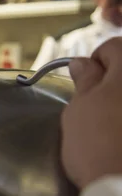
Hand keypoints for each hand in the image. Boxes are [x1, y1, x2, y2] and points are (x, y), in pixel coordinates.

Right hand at [61, 37, 121, 188]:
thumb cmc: (96, 148)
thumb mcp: (78, 110)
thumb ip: (84, 81)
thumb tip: (82, 63)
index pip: (114, 47)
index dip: (96, 60)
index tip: (86, 80)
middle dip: (114, 80)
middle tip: (98, 103)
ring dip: (120, 104)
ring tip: (113, 125)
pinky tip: (120, 138)